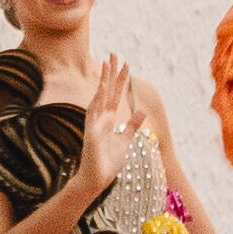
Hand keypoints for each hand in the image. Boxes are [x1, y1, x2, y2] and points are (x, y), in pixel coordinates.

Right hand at [73, 56, 146, 194]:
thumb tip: (141, 111)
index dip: (121, 80)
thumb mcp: (126, 141)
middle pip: (107, 90)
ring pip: (100, 96)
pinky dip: (97, 99)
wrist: (96, 180)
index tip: (126, 64)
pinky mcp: (91, 132)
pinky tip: (101, 87)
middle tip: (115, 53)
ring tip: (107, 62)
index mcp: (108, 120)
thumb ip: (132, 125)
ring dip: (103, 80)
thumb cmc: (108, 163)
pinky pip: (94, 112)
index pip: (115, 95)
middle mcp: (100, 118)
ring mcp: (94, 123)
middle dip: (111, 72)